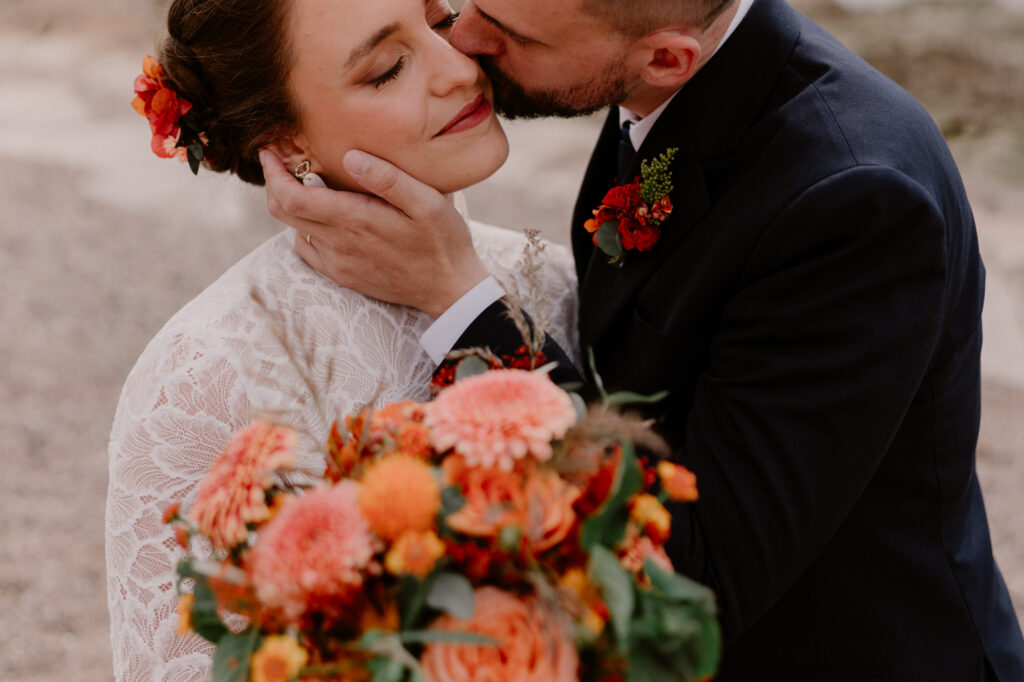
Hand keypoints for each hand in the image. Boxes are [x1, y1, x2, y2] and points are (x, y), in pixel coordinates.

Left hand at [260, 149, 489, 318]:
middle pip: (283, 212)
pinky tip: (322, 215)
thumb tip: (350, 156)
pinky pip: (307, 250)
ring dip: (290, 204)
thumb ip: (388, 178)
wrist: (450, 289)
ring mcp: (337, 263)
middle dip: (274, 182)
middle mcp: (338, 244)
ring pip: (293, 229)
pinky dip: (304, 227)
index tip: (270, 150)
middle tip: (280, 159)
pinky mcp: (343, 275)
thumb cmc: (442, 242)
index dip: (273, 171)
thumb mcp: (428, 203)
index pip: (291, 196)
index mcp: (354, 220)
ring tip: (302, 181)